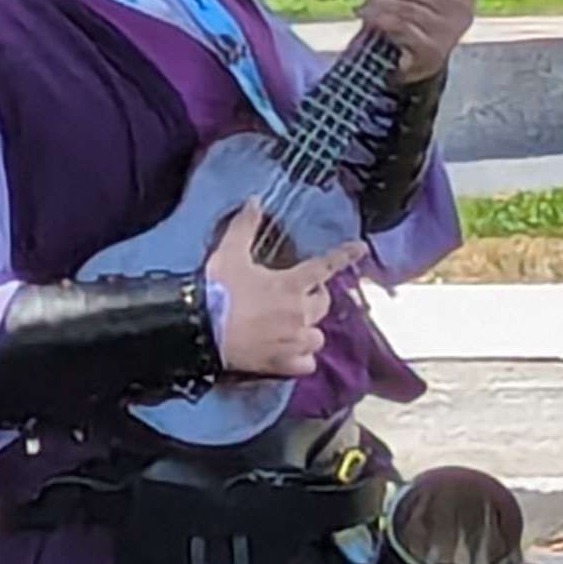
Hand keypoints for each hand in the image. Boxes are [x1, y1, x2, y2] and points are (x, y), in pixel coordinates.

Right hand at [202, 200, 361, 379]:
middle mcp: (299, 313)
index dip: (345, 255)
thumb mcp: (229, 253)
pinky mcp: (283, 363)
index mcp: (291, 284)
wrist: (200, 330)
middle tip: (299, 295)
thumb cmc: (218, 291)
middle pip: (323, 304)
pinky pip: (307, 363)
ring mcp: (293, 341)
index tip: (362, 248)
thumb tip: (255, 200)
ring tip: (295, 327)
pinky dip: (302, 358)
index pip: (326, 266)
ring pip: (318, 336)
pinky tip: (291, 353)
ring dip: (309, 330)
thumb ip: (245, 226)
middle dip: (316, 297)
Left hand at [360, 0, 472, 84]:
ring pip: (407, 6)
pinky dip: (383, 21)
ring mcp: (449, 32)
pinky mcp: (432, 51)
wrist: (408, 64)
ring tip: (366, 8)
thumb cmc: (410, 21)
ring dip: (380, 5)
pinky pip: (403, 27)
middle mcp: (461, 11)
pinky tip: (371, 21)